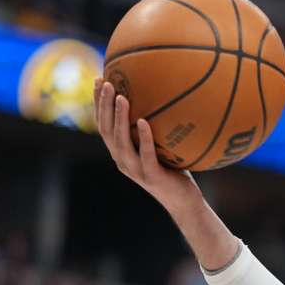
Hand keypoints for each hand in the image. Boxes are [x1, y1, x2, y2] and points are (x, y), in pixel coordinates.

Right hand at [93, 77, 202, 213]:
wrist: (185, 203)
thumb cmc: (175, 172)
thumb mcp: (162, 148)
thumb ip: (156, 130)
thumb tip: (164, 98)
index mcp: (121, 153)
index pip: (104, 125)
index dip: (98, 104)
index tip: (99, 80)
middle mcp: (123, 161)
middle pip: (106, 130)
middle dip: (104, 105)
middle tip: (106, 82)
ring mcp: (135, 170)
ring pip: (120, 142)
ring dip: (119, 118)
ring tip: (122, 97)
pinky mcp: (152, 177)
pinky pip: (146, 155)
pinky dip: (144, 137)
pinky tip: (144, 121)